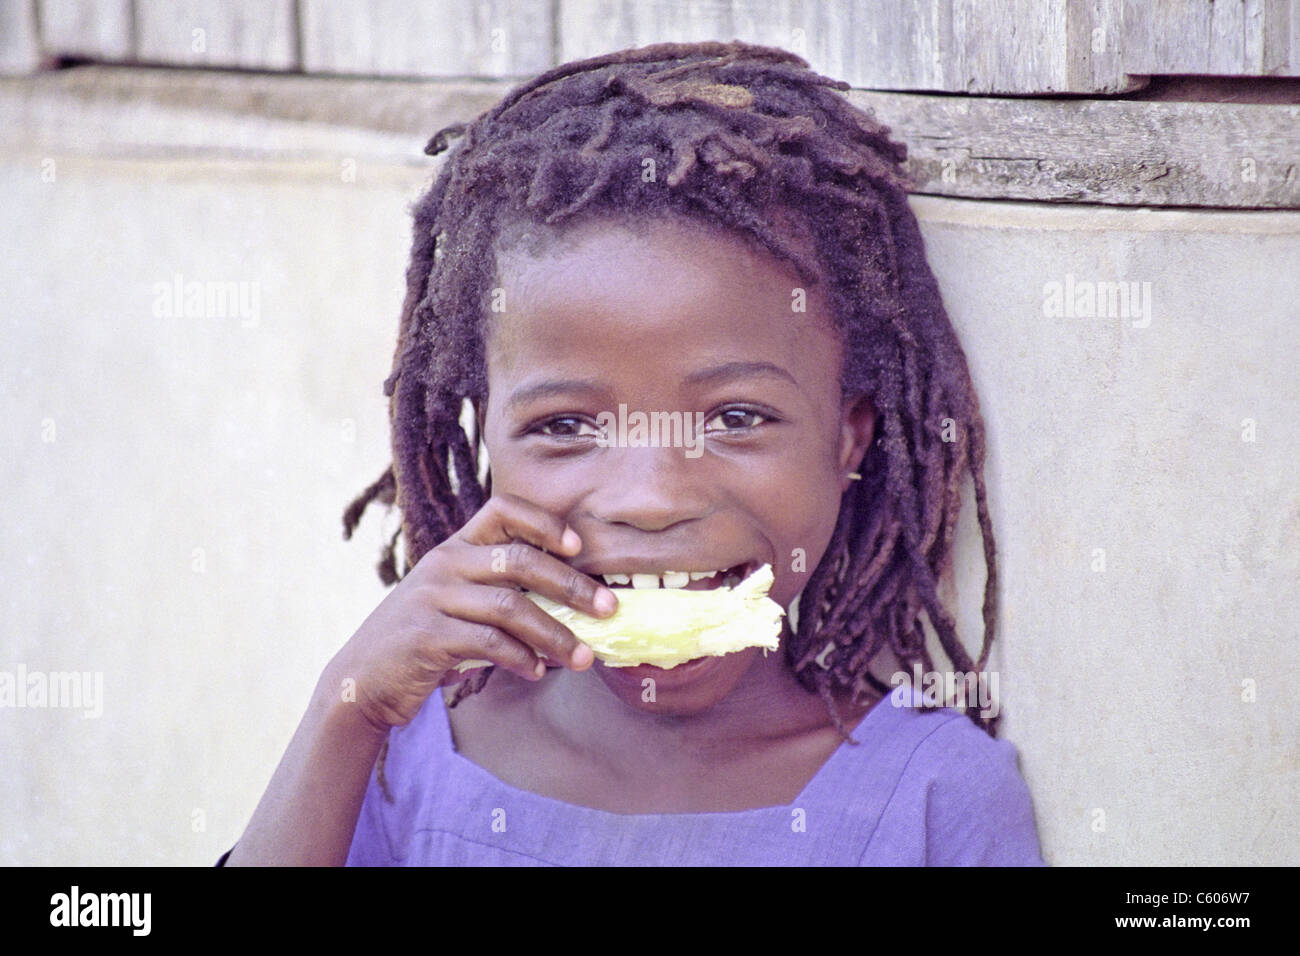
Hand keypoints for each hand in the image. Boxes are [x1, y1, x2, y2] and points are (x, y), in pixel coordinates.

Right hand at [327, 493, 617, 732]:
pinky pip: (488, 643)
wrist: (363, 679)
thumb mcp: (457, 602)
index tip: (579, 545)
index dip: (545, 522)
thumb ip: (500, 592)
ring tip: (584, 657)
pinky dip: (521, 659)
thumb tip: (575, 603)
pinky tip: (538, 671)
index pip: (503, 510)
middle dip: (571, 584)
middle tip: (608, 608)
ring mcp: (433, 598)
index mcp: (456, 548)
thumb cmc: (426, 640)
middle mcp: (444, 564)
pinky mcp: (427, 636)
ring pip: (510, 606)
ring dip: (555, 634)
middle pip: (519, 559)